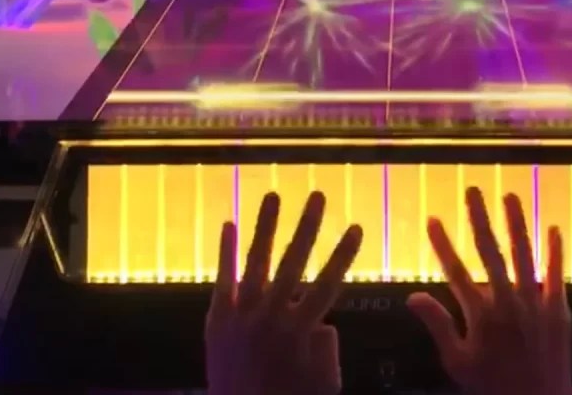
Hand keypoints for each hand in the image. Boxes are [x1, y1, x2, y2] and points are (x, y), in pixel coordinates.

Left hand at [206, 192, 362, 394]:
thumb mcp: (323, 382)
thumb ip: (327, 348)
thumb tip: (323, 322)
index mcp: (299, 330)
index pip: (328, 283)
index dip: (343, 254)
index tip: (355, 227)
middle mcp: (270, 315)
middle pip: (293, 262)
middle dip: (308, 226)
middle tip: (318, 195)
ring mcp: (240, 315)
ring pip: (256, 261)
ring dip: (266, 225)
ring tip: (273, 195)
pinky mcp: (216, 319)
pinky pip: (222, 279)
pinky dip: (225, 251)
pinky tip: (229, 224)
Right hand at [409, 188, 571, 394]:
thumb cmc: (493, 387)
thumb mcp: (457, 362)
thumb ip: (437, 325)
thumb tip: (413, 297)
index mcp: (480, 315)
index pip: (455, 270)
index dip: (442, 243)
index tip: (433, 219)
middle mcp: (507, 302)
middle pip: (490, 252)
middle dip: (479, 219)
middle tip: (472, 192)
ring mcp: (535, 304)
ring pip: (524, 254)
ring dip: (516, 223)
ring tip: (510, 196)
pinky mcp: (559, 310)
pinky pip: (557, 274)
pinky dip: (555, 251)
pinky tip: (553, 229)